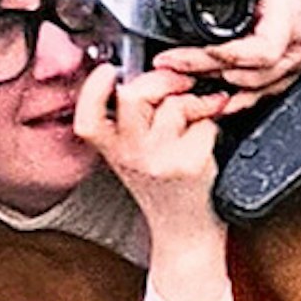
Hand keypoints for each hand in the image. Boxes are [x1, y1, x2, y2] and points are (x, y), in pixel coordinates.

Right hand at [75, 56, 229, 244]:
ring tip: (198, 116)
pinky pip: (205, 123)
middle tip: (180, 84)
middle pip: (134, 95)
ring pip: (175, 105)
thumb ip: (129, 120)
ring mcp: (160, 161)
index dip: (93, 89)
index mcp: (111, 150)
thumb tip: (147, 72)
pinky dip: (212, 124)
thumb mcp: (132, 155)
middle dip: (163, 80)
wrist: (185, 230)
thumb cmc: (163, 188)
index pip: (87, 118)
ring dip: (195, 103)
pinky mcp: (190, 165)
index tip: (108, 70)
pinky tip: (207, 141)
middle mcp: (131, 156)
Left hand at [178, 0, 300, 103]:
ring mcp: (295, 65)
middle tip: (170, 64)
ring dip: (216, 84)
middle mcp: (295, 49)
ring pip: (254, 87)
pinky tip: (211, 99)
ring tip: (181, 75)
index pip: (261, 50)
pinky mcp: (289, 75)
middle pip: (250, 73)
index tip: (192, 52)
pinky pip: (262, 95)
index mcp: (289, 20)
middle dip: (206, 70)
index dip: (226, 55)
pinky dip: (236, 99)